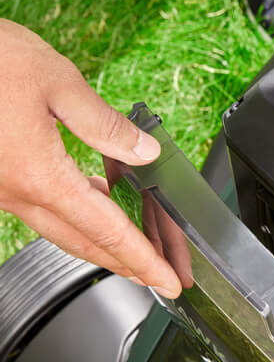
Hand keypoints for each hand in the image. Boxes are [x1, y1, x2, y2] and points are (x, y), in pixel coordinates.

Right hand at [0, 19, 181, 297]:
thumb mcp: (53, 79)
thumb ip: (103, 123)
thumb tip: (145, 151)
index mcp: (39, 176)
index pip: (107, 231)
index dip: (144, 260)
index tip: (169, 281)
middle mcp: (17, 193)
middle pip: (87, 243)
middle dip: (131, 263)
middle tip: (163, 276)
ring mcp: (2, 189)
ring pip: (64, 229)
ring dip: (105, 242)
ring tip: (141, 247)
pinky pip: (45, 207)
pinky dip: (80, 214)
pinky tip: (99, 200)